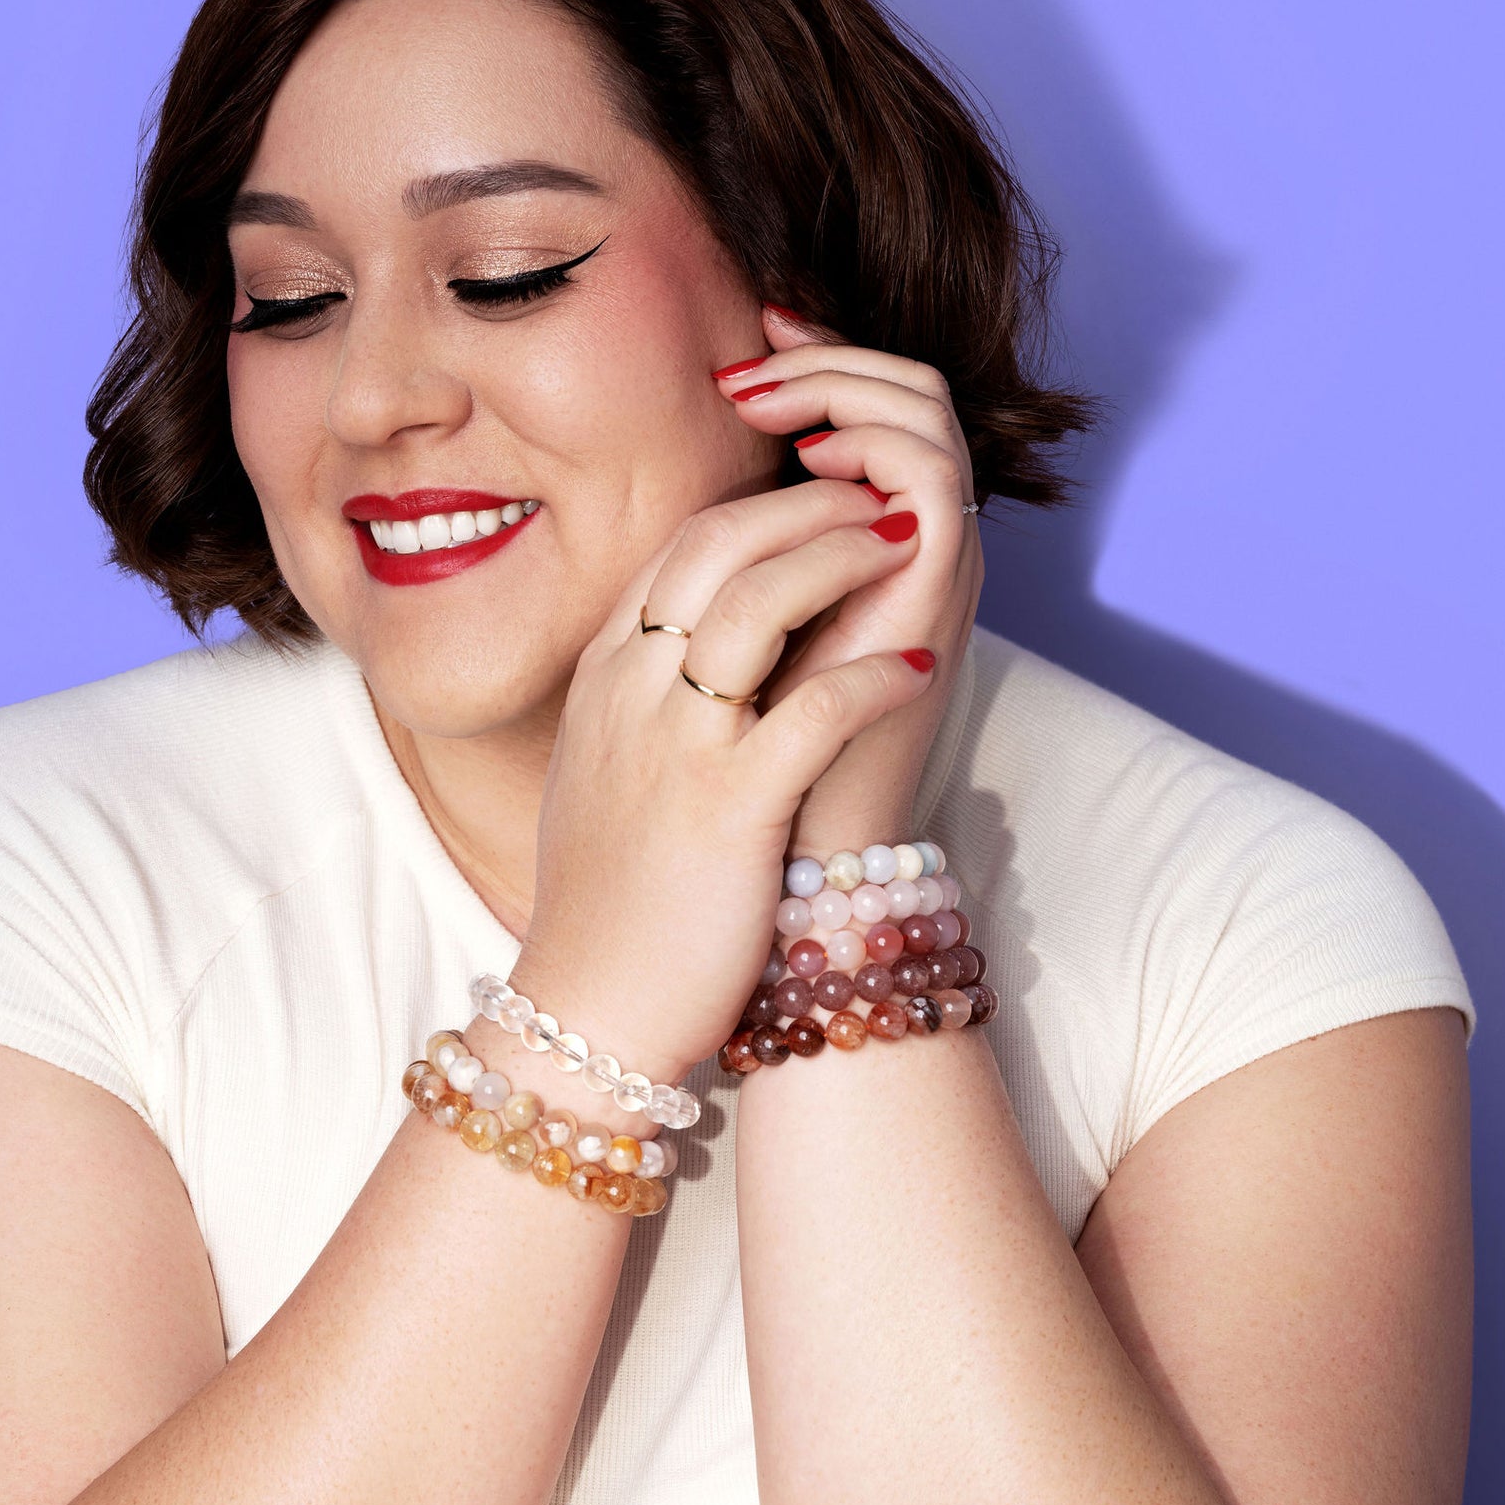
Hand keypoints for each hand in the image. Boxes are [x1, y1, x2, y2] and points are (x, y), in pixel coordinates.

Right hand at [513, 478, 939, 1081]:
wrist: (587, 1006)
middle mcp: (630, 693)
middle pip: (716, 545)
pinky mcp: (726, 808)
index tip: (824, 503)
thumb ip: (642, 696)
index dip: (761, 507)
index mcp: (604, 678)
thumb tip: (702, 649)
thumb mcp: (605, 768)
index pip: (681, 548)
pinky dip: (871, 676)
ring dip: (840, 556)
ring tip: (904, 543)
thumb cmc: (609, 895)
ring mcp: (673, 745)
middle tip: (876, 498)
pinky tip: (916, 670)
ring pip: (757, 601)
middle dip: (806, 504)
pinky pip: (812, 711)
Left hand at [714, 304, 982, 857]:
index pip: (870, 406)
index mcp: (874, 540)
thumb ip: (731, 549)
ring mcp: (937, 559)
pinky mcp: (942, 587)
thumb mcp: (733, 619)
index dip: (816, 360)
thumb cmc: (748, 745)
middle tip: (751, 348)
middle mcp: (917, 538)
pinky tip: (810, 455)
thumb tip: (682, 485)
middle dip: (827, 352)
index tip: (740, 347)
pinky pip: (929, 470)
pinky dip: (872, 441)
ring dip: (841, 381)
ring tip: (764, 399)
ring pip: (924, 409)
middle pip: (907, 388)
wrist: (789, 847)